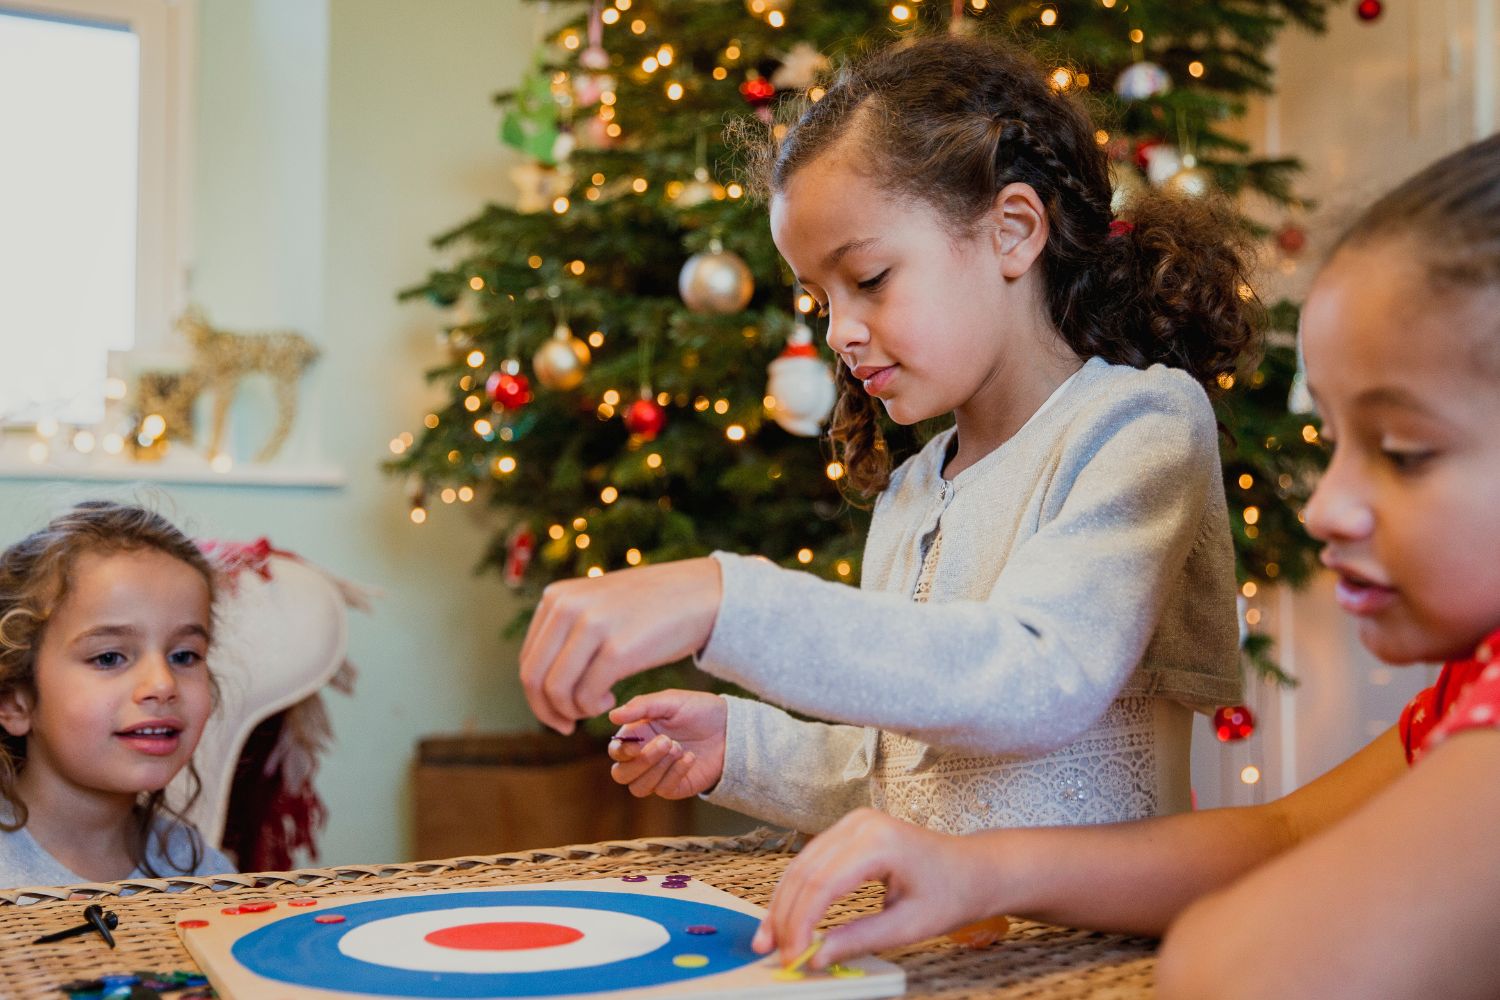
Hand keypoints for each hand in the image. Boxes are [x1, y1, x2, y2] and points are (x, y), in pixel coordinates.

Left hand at [518, 558, 721, 733]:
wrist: (700, 594)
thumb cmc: (650, 606)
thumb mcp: (597, 603)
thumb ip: (566, 628)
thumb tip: (538, 678)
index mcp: (556, 597)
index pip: (528, 659)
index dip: (537, 695)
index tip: (558, 711)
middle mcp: (567, 606)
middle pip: (534, 677)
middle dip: (547, 711)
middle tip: (567, 726)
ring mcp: (592, 626)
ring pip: (556, 690)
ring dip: (572, 711)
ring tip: (595, 708)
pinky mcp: (618, 648)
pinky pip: (587, 695)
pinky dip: (594, 708)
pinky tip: (612, 700)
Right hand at [606, 690, 727, 798]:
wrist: (730, 726)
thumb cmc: (698, 709)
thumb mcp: (670, 700)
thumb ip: (641, 706)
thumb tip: (612, 716)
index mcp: (637, 735)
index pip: (616, 752)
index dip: (621, 751)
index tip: (637, 743)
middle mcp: (644, 757)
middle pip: (621, 775)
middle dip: (641, 761)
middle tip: (666, 742)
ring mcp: (658, 775)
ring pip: (638, 788)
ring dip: (657, 769)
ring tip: (679, 747)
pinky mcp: (675, 787)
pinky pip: (664, 789)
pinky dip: (675, 773)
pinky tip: (690, 757)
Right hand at [753, 808, 998, 968]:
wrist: (973, 868)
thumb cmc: (951, 894)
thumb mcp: (909, 926)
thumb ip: (859, 939)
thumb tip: (816, 958)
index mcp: (879, 842)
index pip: (823, 883)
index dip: (801, 923)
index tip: (792, 957)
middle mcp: (860, 824)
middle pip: (805, 871)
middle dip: (784, 915)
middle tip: (772, 952)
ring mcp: (852, 823)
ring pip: (801, 864)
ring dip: (783, 903)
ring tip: (769, 939)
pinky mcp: (849, 830)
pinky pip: (812, 860)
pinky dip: (797, 890)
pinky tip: (786, 916)